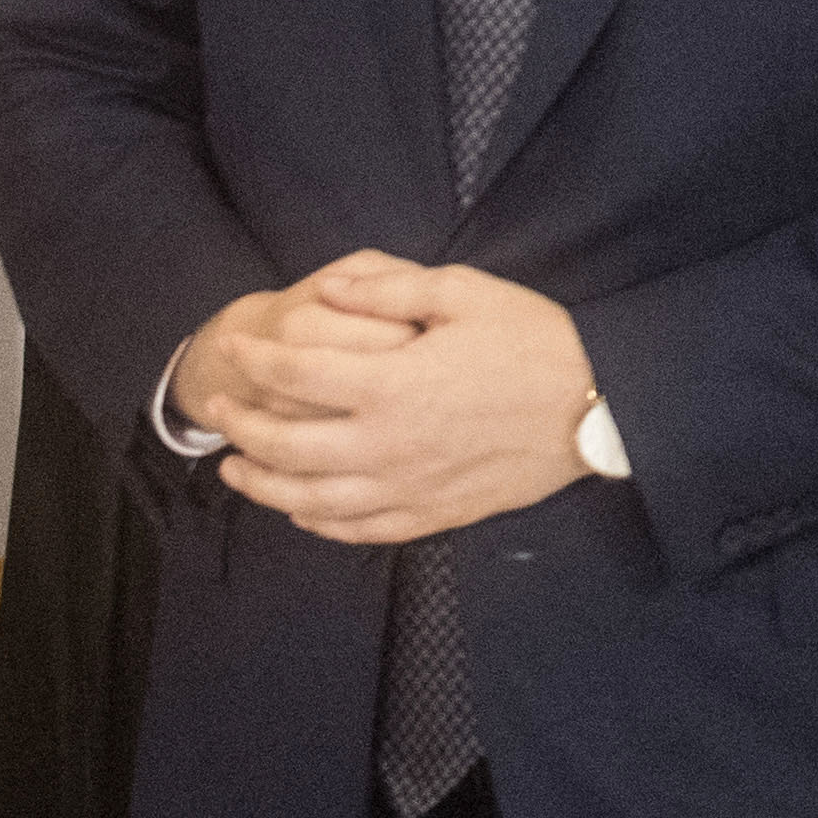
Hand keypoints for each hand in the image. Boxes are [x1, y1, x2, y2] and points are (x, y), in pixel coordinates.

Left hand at [193, 253, 595, 542]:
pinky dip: (315, 523)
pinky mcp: (429, 514)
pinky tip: (300, 510)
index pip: (295, 373)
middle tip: (218, 409)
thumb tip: (329, 288)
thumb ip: (391, 287)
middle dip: (241, 425)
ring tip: (235, 468)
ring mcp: (404, 487)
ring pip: (307, 498)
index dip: (256, 358)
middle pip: (285, 444)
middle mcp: (385, 445)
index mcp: (391, 385)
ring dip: (261, 484)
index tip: (236, 348)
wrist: (598, 406)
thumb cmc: (536, 341)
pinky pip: (355, 529)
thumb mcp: (467, 293)